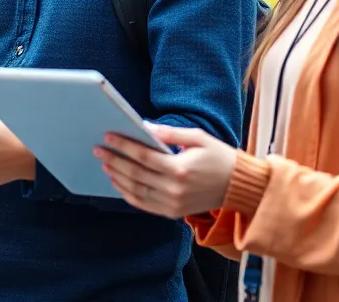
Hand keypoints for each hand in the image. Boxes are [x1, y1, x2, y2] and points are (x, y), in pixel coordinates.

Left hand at [97, 123, 237, 217]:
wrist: (239, 187)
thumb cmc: (219, 157)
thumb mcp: (198, 138)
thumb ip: (170, 133)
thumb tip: (144, 126)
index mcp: (180, 169)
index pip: (143, 157)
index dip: (123, 146)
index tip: (108, 136)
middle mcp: (174, 189)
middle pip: (135, 174)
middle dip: (114, 160)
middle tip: (99, 149)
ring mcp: (173, 204)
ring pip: (136, 191)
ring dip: (117, 177)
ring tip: (106, 164)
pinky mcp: (173, 212)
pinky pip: (144, 204)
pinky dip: (128, 194)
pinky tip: (118, 182)